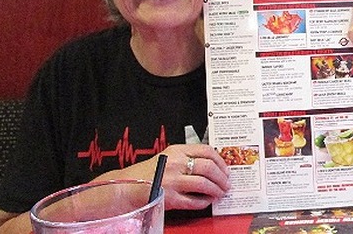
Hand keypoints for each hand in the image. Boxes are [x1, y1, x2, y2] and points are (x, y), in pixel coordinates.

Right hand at [99, 144, 230, 210]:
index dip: (220, 160)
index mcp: (176, 151)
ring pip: (204, 183)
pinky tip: (206, 201)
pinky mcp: (170, 197)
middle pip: (209, 167)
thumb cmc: (146, 173)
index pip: (206, 150)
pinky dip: (204, 202)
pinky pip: (194, 201)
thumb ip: (186, 158)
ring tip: (220, 193)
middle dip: (222, 177)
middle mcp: (175, 164)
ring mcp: (172, 181)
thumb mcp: (167, 157)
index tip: (225, 168)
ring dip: (216, 190)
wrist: (126, 187)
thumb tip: (211, 166)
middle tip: (226, 183)